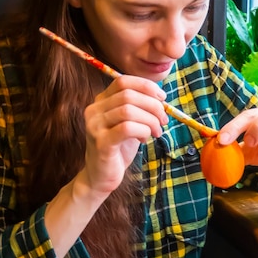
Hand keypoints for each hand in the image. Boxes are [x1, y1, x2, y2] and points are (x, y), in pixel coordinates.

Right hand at [82, 76, 167, 194]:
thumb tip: (161, 97)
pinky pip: (127, 128)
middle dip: (153, 106)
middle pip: (128, 95)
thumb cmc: (119, 148)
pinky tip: (144, 139)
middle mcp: (94, 110)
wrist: (101, 176)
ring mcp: (95, 126)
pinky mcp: (101, 142)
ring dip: (150, 120)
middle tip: (163, 120)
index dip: (146, 86)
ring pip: (128, 110)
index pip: (123, 81)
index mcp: (101, 101)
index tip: (162, 98)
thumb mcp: (130, 122)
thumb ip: (140, 108)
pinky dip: (143, 131)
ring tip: (156, 132)